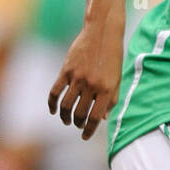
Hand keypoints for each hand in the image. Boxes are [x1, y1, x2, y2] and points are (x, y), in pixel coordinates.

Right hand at [48, 23, 123, 140]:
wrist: (102, 32)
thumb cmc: (112, 57)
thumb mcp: (117, 79)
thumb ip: (111, 100)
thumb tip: (103, 119)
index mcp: (107, 90)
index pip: (96, 118)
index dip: (89, 130)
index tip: (84, 136)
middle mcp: (92, 85)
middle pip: (79, 113)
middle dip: (77, 123)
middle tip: (76, 125)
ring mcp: (78, 78)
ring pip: (66, 106)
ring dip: (65, 117)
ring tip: (66, 120)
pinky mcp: (66, 70)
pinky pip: (55, 92)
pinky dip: (52, 104)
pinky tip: (53, 110)